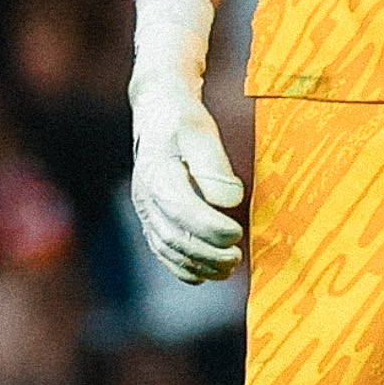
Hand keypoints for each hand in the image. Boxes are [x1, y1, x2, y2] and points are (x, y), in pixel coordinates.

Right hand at [130, 0, 244, 283]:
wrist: (157, 109)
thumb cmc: (182, 118)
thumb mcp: (199, 129)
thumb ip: (212, 163)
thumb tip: (229, 199)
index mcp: (158, 173)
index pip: (182, 210)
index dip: (210, 227)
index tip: (236, 232)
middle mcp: (146, 195)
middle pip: (174, 235)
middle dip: (207, 252)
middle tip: (237, 257)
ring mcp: (146, 208)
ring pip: (167, 247)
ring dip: (197, 263)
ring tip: (227, 268)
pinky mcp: (152, 215)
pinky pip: (161, 248)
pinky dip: (181, 266)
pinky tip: (202, 275)